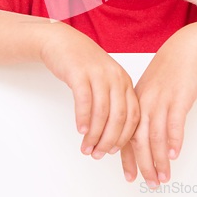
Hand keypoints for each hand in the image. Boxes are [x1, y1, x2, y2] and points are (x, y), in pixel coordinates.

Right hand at [39, 24, 139, 159]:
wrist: (63, 42)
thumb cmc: (84, 64)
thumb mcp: (106, 80)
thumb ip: (113, 101)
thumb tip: (114, 135)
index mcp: (124, 81)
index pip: (133, 115)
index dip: (125, 137)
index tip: (114, 151)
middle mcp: (115, 76)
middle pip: (119, 117)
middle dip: (109, 141)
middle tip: (98, 154)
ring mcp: (98, 74)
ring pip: (102, 112)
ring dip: (94, 135)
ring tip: (87, 147)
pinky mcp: (79, 73)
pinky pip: (84, 101)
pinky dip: (83, 119)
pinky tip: (80, 130)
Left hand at [120, 25, 196, 188]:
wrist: (187, 48)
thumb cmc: (171, 67)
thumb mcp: (152, 87)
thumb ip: (146, 108)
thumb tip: (145, 134)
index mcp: (136, 99)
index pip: (125, 133)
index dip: (126, 157)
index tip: (129, 175)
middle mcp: (145, 100)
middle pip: (138, 139)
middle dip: (142, 165)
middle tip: (148, 182)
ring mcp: (161, 99)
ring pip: (155, 136)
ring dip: (159, 160)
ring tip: (163, 176)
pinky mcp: (178, 97)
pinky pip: (174, 122)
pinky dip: (174, 140)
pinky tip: (175, 154)